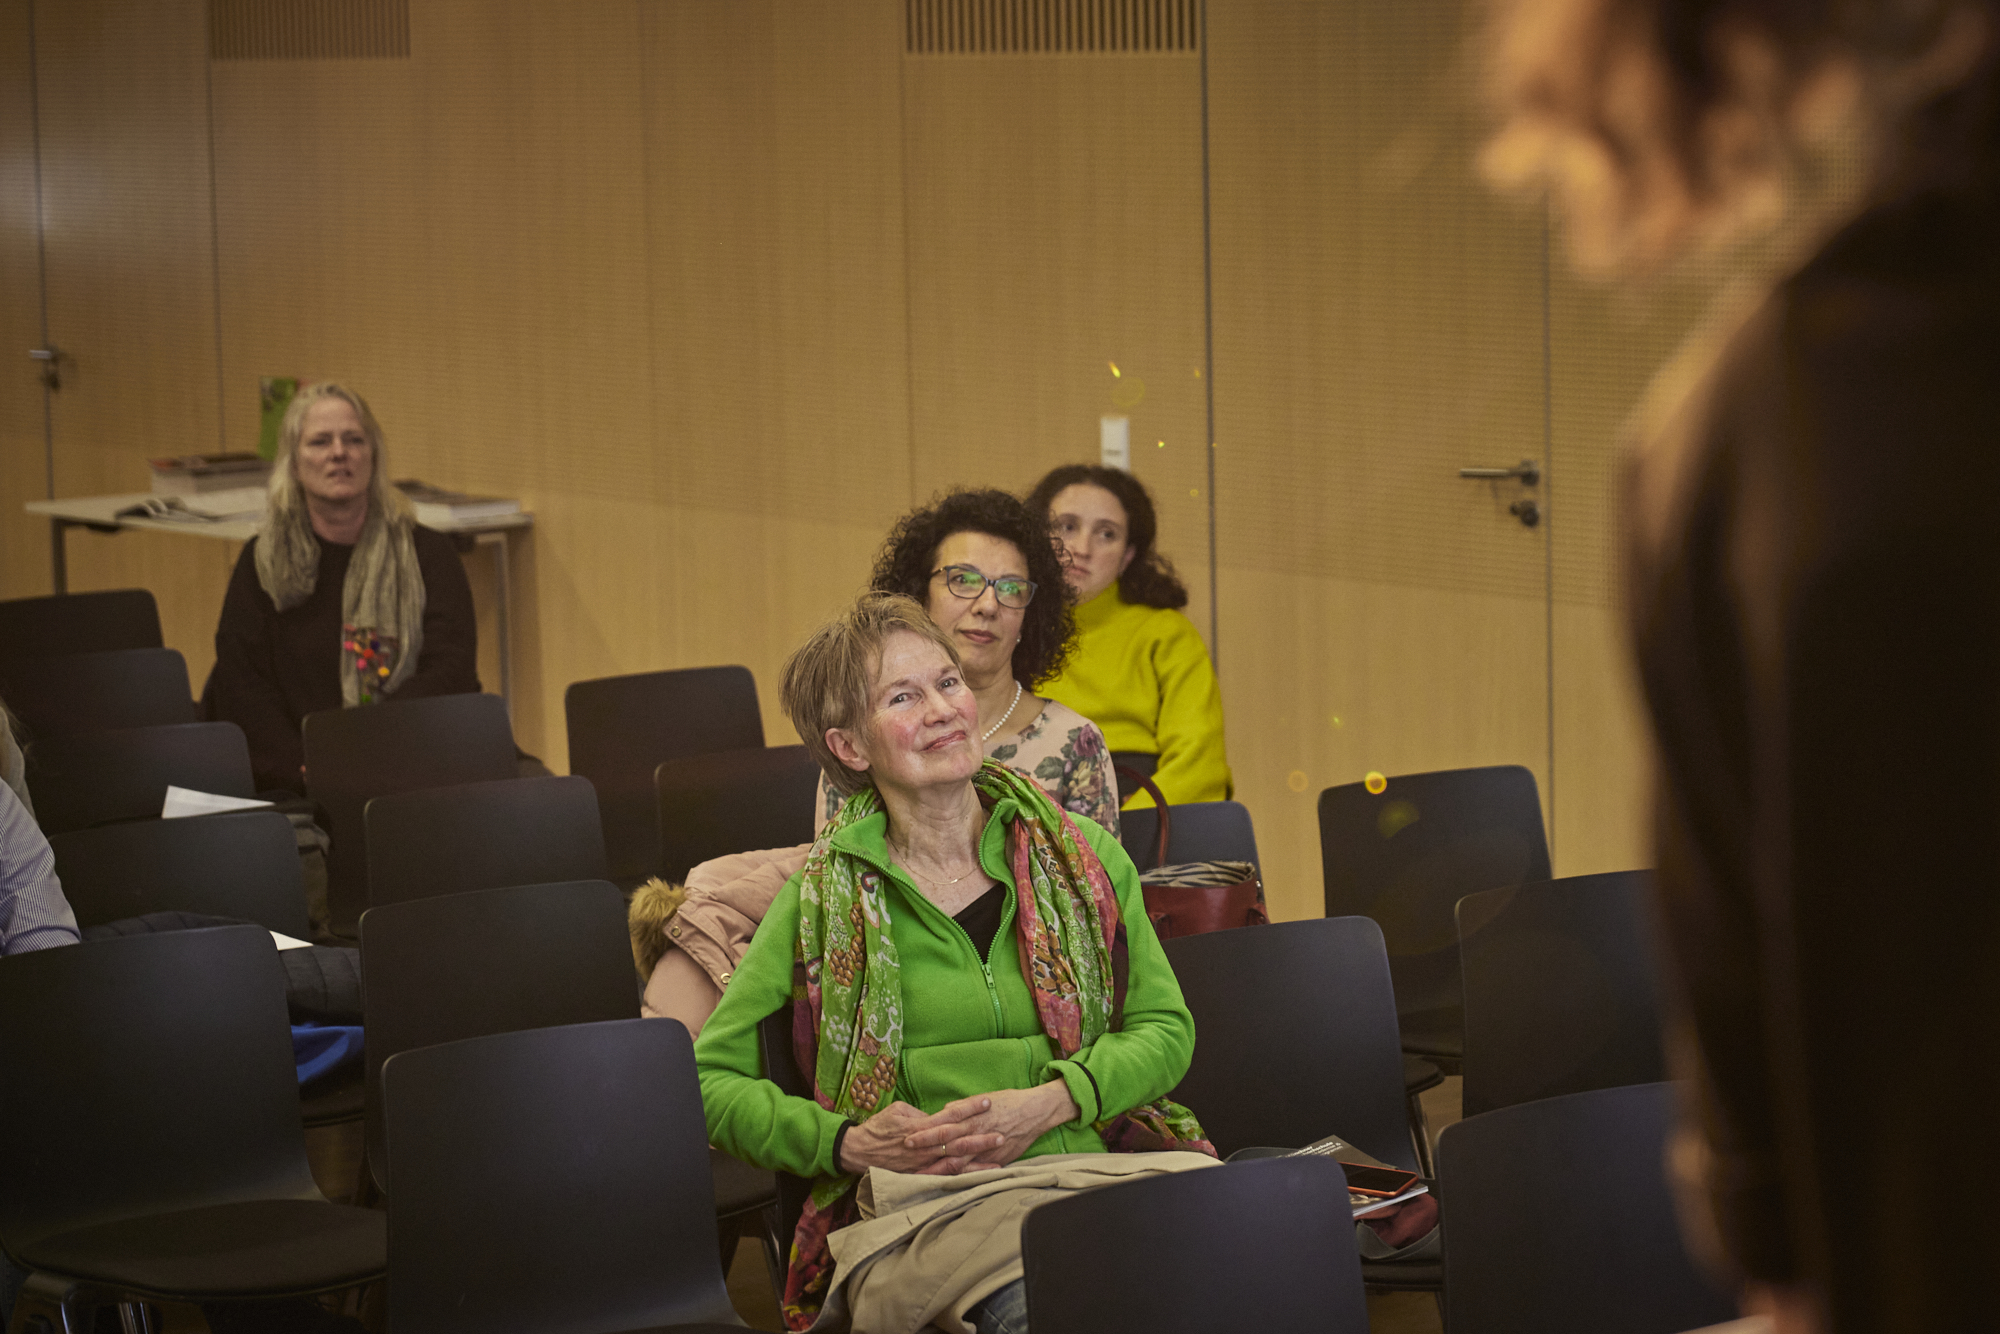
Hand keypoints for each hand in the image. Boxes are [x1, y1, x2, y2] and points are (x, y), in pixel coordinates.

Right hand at [837, 1099, 992, 1175]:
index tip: (988, 1102)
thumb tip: (937, 1115)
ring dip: (977, 1160)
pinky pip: (945, 1178)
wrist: (858, 1151)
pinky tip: (976, 1177)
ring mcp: (924, 1164)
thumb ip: (920, 1113)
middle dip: (981, 1137)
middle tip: (1002, 1133)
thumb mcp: (897, 1110)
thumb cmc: (877, 1127)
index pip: (951, 1115)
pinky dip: (962, 1177)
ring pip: (955, 1162)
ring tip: (998, 1159)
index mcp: (920, 1126)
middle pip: (958, 1140)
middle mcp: (925, 1146)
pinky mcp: (920, 1176)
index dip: (970, 1108)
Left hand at [900, 1082, 1080, 1171]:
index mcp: (972, 1116)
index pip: (942, 1125)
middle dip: (926, 1151)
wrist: (1035, 1111)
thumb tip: (944, 1111)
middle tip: (907, 1157)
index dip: (925, 1132)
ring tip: (922, 1176)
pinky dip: (963, 1177)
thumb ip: (962, 1107)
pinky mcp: (996, 1159)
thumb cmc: (1009, 1101)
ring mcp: (986, 1148)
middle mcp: (977, 1132)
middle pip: (946, 1144)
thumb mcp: (983, 1098)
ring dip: (940, 1168)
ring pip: (959, 1161)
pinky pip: (977, 1170)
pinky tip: (950, 1184)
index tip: (907, 1137)